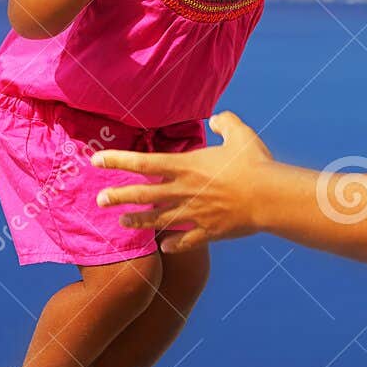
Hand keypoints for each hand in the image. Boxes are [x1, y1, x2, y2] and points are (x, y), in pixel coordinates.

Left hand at [92, 112, 272, 251]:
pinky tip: (165, 247)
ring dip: (139, 221)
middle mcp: (184, 190)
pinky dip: (174, 244)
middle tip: (100, 200)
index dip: (117, 160)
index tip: (97, 160)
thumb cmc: (255, 164)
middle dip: (119, 197)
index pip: (143, 162)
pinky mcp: (208, 231)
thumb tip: (216, 119)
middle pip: (143, 195)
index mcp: (187, 166)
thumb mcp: (240, 134)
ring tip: (123, 223)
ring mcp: (194, 213)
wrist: (268, 197)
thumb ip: (225, 123)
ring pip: (158, 219)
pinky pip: (186, 241)